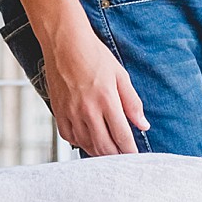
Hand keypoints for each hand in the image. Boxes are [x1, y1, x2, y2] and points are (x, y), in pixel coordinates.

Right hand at [42, 29, 148, 154]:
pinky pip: (69, 137)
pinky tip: (88, 140)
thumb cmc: (94, 55)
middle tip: (123, 158)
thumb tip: (143, 125)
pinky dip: (80, 143)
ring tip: (108, 152)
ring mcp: (71, 113)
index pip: (122, 136)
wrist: (65, 43)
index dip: (130, 151)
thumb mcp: (120, 76)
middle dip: (116, 156)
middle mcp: (88, 110)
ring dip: (99, 152)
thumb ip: (132, 103)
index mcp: (107, 100)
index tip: (135, 157)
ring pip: (86, 145)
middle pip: (104, 146)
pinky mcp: (58, 112)